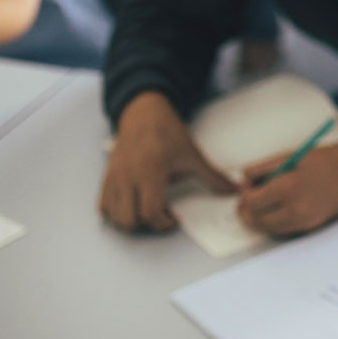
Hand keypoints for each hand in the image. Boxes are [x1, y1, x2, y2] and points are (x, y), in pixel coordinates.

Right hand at [98, 91, 234, 232]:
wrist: (144, 113)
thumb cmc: (167, 132)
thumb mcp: (192, 155)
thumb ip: (213, 177)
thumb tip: (235, 189)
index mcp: (150, 171)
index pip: (150, 211)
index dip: (163, 223)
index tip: (174, 218)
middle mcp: (128, 176)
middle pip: (129, 219)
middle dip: (147, 225)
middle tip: (162, 215)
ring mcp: (114, 177)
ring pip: (114, 216)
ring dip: (131, 221)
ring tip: (147, 209)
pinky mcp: (106, 177)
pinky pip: (102, 206)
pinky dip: (115, 213)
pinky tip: (133, 204)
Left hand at [235, 143, 337, 236]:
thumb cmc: (322, 162)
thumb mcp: (289, 156)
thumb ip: (261, 168)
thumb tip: (241, 179)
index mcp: (287, 188)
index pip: (252, 202)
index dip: (244, 195)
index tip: (246, 188)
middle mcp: (293, 209)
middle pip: (256, 219)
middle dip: (247, 210)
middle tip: (247, 199)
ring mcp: (301, 222)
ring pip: (266, 228)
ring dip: (258, 218)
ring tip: (260, 205)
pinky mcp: (307, 228)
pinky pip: (281, 230)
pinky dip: (272, 222)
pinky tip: (275, 210)